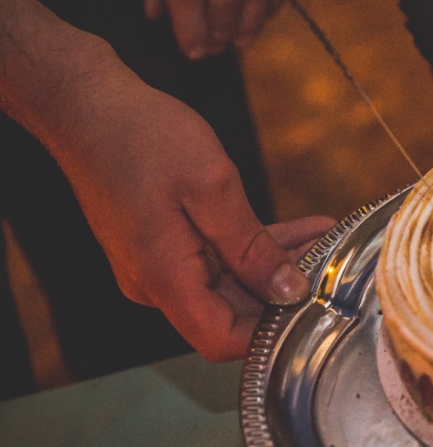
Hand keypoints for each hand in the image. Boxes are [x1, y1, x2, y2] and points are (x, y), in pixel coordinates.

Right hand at [58, 54, 332, 361]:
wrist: (86, 106)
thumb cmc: (141, 137)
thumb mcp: (211, 188)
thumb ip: (251, 248)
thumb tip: (287, 292)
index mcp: (164, 278)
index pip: (221, 340)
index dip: (269, 332)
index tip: (313, 304)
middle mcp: (156, 283)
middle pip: (230, 314)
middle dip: (284, 294)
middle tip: (333, 264)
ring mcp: (158, 266)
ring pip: (230, 285)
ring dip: (276, 267)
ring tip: (326, 242)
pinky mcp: (163, 247)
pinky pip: (217, 260)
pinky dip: (255, 249)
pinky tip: (301, 231)